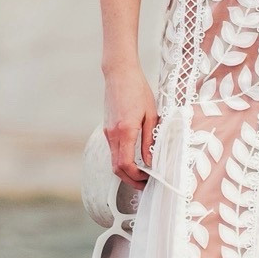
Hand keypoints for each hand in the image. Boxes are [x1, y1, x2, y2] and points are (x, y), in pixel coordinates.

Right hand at [103, 66, 159, 183]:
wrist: (119, 73)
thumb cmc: (138, 90)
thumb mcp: (151, 115)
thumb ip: (149, 140)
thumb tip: (150, 161)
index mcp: (125, 131)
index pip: (126, 165)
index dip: (136, 177)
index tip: (149, 179)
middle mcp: (113, 134)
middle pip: (116, 168)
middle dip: (130, 180)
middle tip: (145, 184)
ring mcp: (108, 132)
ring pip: (113, 161)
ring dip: (126, 172)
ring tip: (143, 174)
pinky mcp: (107, 129)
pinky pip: (113, 151)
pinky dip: (122, 160)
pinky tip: (135, 160)